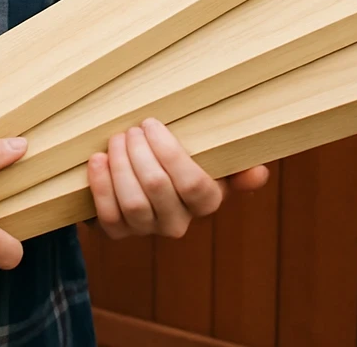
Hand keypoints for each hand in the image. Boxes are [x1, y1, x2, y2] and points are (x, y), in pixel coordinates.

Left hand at [87, 118, 268, 239]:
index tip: (152, 123)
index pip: (194, 183)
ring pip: (132, 203)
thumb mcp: (210, 158)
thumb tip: (259, 172)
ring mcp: (147, 229)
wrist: (143, 178)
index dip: (169, 152)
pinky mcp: (119, 232)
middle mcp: (178, 221)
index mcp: (206, 201)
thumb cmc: (180, 160)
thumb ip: (234, 163)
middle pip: (157, 188)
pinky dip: (101, 186)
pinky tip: (97, 160)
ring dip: (120, 165)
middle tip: (133, 129)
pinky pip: (109, 216)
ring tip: (117, 139)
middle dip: (139, 152)